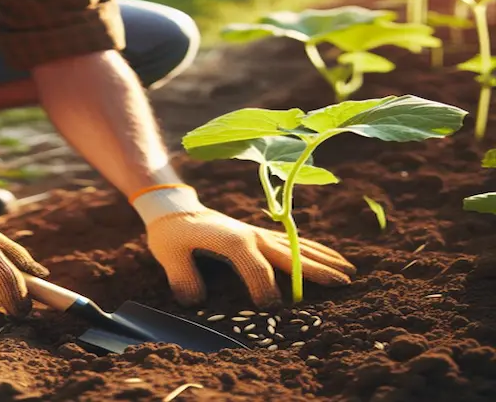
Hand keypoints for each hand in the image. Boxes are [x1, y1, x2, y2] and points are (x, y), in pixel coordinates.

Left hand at [132, 185, 355, 306]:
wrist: (176, 210)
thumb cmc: (172, 234)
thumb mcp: (168, 255)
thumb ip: (182, 278)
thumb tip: (195, 302)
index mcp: (232, 241)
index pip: (256, 269)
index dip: (265, 290)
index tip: (272, 310)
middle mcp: (252, 235)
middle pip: (289, 255)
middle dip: (316, 270)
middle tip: (343, 284)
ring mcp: (259, 233)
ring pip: (298, 247)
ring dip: (324, 258)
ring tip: (351, 271)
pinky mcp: (261, 234)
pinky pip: (294, 242)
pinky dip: (315, 249)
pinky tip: (332, 258)